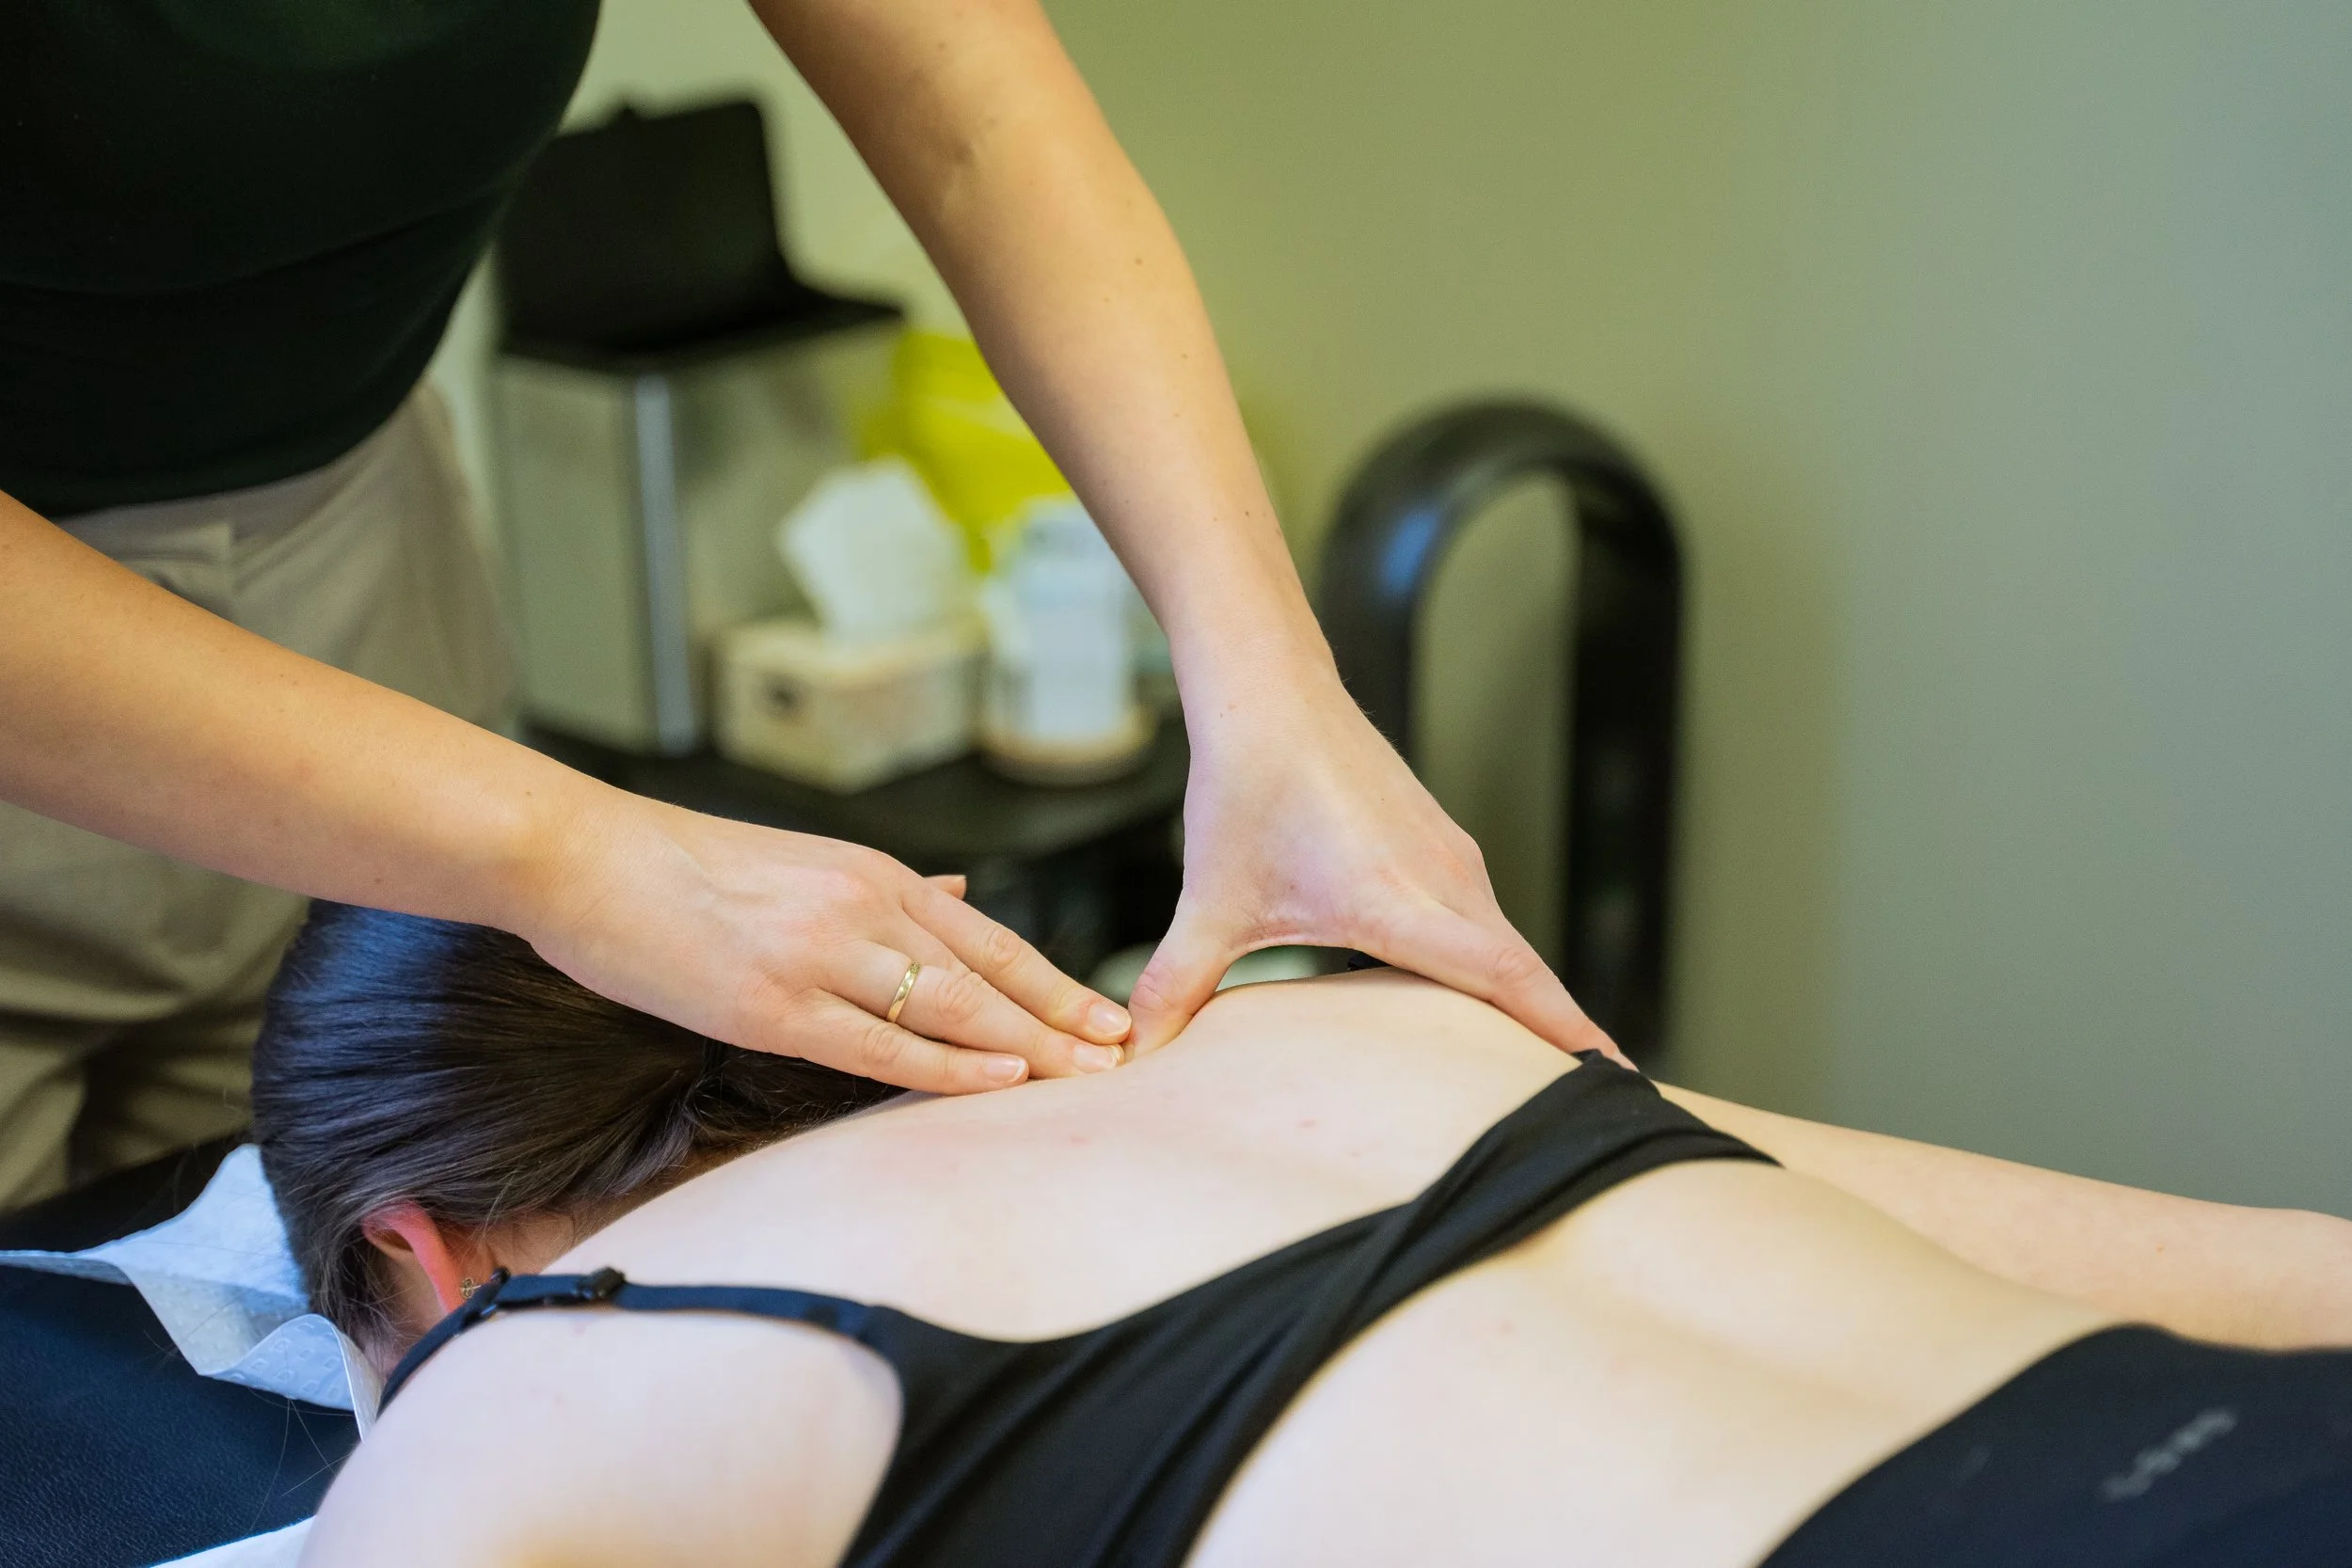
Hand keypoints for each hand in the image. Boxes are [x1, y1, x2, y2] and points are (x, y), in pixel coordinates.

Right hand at [513, 789, 1133, 1092]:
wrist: (583, 858)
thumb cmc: (682, 867)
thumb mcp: (803, 862)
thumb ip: (886, 889)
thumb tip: (958, 894)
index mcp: (870, 874)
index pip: (987, 938)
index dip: (1054, 982)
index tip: (1109, 1017)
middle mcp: (861, 906)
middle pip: (988, 973)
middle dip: (1064, 1019)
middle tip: (1127, 1057)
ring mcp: (820, 955)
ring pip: (950, 1006)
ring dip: (1027, 1046)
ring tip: (1087, 1079)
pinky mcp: (772, 1003)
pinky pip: (880, 1042)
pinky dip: (949, 1064)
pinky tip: (1001, 1079)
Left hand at [1128, 668, 1621, 1061]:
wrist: (1270, 692)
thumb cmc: (1246, 788)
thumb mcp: (1211, 900)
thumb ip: (1177, 983)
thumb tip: (1132, 1054)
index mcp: (1400, 900)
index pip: (1507, 978)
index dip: (1561, 1031)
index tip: (1614, 1079)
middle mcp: (1445, 881)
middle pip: (1524, 975)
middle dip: (1557, 1041)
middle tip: (1592, 1108)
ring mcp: (1452, 860)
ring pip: (1506, 947)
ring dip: (1526, 1003)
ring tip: (1549, 1072)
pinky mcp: (1443, 846)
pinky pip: (1486, 921)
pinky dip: (1497, 966)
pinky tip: (1485, 1003)